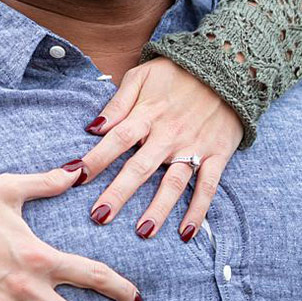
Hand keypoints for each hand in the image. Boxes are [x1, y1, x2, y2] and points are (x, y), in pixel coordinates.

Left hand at [79, 59, 243, 240]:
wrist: (227, 66)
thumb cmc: (177, 73)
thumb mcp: (142, 76)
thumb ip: (117, 103)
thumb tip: (92, 128)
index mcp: (147, 114)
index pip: (116, 140)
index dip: (95, 159)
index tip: (74, 178)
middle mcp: (168, 134)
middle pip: (140, 168)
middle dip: (118, 194)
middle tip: (99, 217)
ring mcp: (194, 147)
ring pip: (173, 183)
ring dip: (158, 209)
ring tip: (142, 232)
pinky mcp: (217, 155)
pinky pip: (207, 187)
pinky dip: (198, 211)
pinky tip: (186, 233)